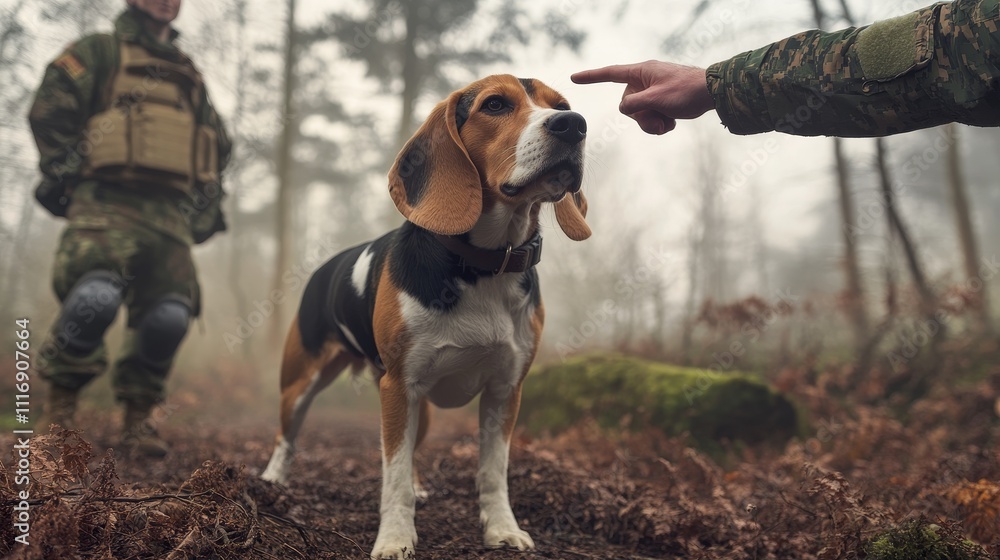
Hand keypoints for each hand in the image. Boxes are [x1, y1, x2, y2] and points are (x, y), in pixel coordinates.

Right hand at [571, 60, 714, 134]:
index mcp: (642, 72)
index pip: (611, 73)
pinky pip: (652, 117)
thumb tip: (625, 108)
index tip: (575, 78)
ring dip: (652, 123)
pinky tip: (673, 121)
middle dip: (641, 117)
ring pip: (640, 114)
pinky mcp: (663, 102)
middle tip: (659, 118)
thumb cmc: (686, 91)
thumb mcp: (656, 98)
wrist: (713, 93)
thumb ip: (634, 104)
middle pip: (627, 104)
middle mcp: (645, 81)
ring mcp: (654, 92)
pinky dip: (661, 123)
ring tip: (668, 122)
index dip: (591, 77)